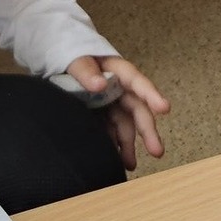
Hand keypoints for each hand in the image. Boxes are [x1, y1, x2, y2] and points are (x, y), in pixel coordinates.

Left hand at [64, 53, 168, 169]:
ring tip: (129, 165)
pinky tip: (115, 160)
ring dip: (129, 145)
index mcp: (116, 70)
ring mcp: (110, 103)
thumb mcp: (75, 59)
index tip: (164, 109)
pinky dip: (114, 145)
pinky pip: (110, 131)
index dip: (151, 95)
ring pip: (125, 125)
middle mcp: (118, 88)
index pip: (137, 82)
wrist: (56, 63)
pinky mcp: (100, 115)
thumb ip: (85, 70)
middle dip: (147, 130)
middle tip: (157, 151)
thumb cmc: (69, 55)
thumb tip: (99, 84)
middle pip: (136, 109)